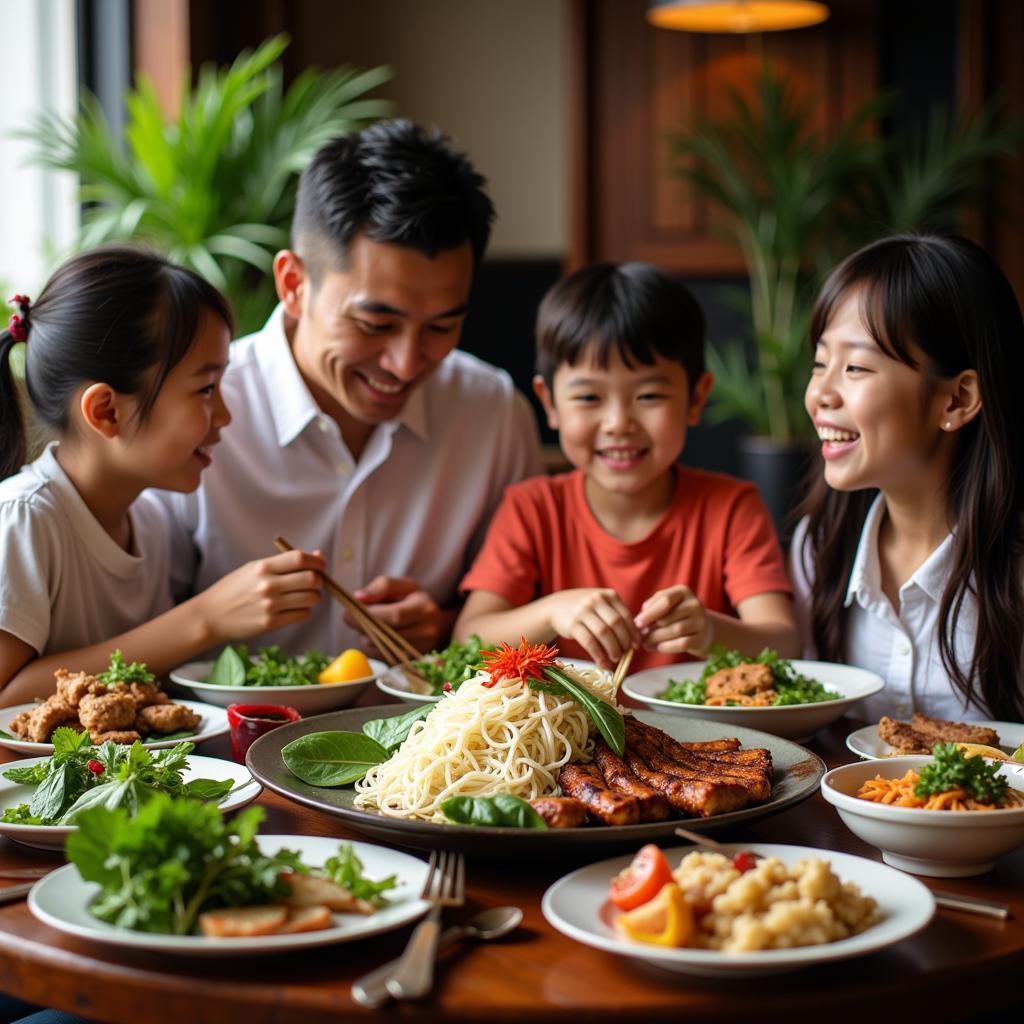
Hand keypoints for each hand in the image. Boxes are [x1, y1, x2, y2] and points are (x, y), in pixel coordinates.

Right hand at [197, 549, 324, 642]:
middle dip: (319, 580)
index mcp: (263, 567)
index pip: (300, 559)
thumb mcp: (255, 569)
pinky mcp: (271, 623)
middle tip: (314, 582)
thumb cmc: (234, 589)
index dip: (317, 561)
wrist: (211, 616)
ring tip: (303, 596)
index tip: (321, 565)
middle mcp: (268, 585)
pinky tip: (294, 609)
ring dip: (313, 597)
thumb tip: (317, 556)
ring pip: (312, 599)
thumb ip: (285, 563)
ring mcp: (270, 605)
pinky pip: (302, 615)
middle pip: (312, 579)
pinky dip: (304, 611)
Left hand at [351, 576, 445, 653]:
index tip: (348, 612)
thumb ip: (382, 586)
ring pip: (381, 648)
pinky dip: (373, 646)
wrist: (435, 624)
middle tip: (347, 617)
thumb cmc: (414, 601)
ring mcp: (419, 651)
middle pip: (386, 634)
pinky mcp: (410, 662)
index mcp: (424, 609)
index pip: (395, 615)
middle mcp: (426, 632)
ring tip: (366, 624)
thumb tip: (359, 597)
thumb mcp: (403, 586)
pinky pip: (382, 656)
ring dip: (366, 636)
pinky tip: (375, 635)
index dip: (370, 615)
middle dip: (362, 626)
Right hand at [544, 588, 639, 668]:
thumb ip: (616, 616)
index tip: (636, 645)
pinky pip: (589, 642)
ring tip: (615, 658)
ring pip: (604, 633)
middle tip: (626, 653)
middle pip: (616, 624)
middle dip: (624, 642)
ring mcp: (583, 611)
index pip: (626, 615)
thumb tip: (634, 640)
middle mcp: (596, 600)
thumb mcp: (602, 605)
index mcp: (608, 595)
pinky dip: (598, 655)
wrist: (556, 606)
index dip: (633, 633)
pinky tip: (603, 663)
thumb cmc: (585, 609)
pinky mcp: (572, 624)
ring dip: (612, 649)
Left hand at [634, 585, 712, 655]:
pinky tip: (658, 647)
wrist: (702, 629)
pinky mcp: (701, 638)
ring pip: (675, 631)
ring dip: (656, 639)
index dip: (649, 613)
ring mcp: (700, 621)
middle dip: (651, 629)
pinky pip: (682, 644)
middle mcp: (694, 604)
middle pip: (668, 618)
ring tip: (646, 643)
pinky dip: (667, 647)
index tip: (637, 623)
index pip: (665, 600)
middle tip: (641, 636)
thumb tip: (639, 622)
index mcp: (683, 592)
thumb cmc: (676, 614)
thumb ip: (651, 608)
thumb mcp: (665, 605)